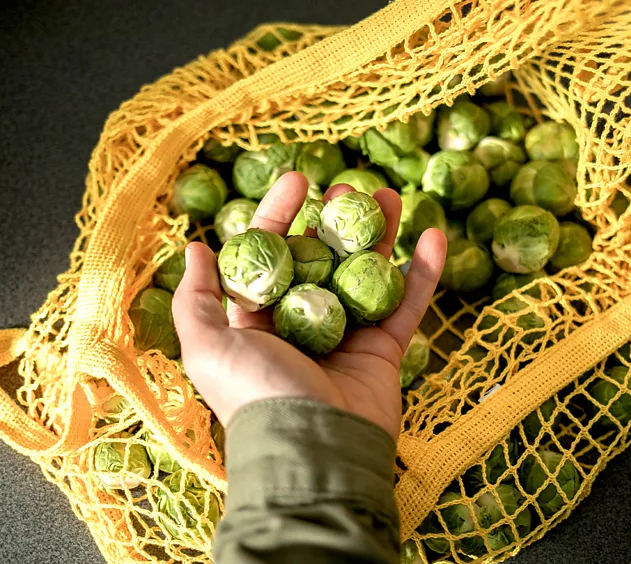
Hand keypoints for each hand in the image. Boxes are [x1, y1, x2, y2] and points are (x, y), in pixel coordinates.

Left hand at [171, 172, 446, 440]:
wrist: (313, 449)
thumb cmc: (255, 395)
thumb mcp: (207, 345)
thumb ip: (197, 297)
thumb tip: (197, 249)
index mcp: (259, 318)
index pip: (271, 254)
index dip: (282, 214)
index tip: (300, 180)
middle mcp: (303, 323)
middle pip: (323, 258)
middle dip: (336, 219)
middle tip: (351, 188)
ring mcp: (346, 336)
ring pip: (366, 273)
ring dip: (380, 233)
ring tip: (389, 197)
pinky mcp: (383, 352)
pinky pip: (406, 304)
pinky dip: (422, 271)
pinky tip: (433, 235)